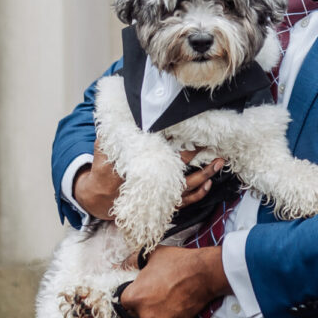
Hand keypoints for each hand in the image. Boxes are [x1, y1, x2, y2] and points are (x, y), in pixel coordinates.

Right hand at [73, 142, 223, 219]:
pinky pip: (185, 202)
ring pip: (186, 188)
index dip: (174, 148)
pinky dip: (198, 194)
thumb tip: (113, 113)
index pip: (159, 157)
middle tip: (206, 144)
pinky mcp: (163, 204)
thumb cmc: (104, 170)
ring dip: (204, 176)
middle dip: (193, 157)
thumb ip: (109, 133)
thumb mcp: (103, 150)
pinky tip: (208, 182)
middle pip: (177, 171)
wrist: (99, 197)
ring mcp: (159, 196)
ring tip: (218, 163)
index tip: (186, 135)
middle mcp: (150, 184)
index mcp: (136, 169)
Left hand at [119, 245, 229, 317]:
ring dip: (156, 308)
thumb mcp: (152, 256)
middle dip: (143, 301)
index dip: (132, 293)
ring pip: (151, 316)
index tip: (140, 287)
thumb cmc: (178, 263)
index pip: (123, 301)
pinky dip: (169, 313)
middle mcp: (144, 313)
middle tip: (156, 288)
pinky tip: (176, 300)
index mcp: (134, 296)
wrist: (204, 273)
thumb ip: (132, 261)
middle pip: (136, 310)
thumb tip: (121, 264)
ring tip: (168, 293)